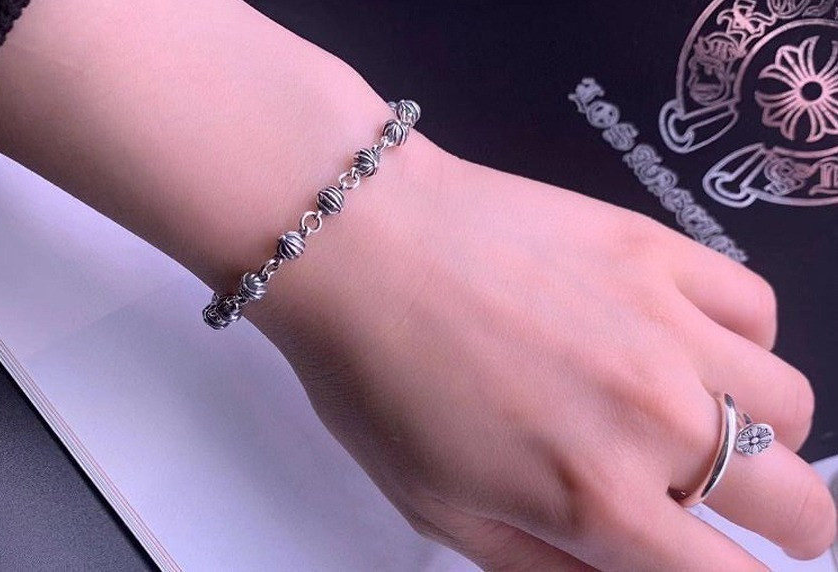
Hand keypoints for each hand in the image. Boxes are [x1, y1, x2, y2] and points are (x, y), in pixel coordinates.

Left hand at [249, 139, 836, 569]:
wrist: (357, 244)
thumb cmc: (373, 374)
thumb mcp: (439, 508)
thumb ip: (540, 564)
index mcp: (594, 499)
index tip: (721, 564)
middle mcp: (653, 420)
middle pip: (796, 506)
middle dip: (782, 526)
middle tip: (739, 509)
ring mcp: (666, 327)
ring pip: (792, 408)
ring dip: (765, 433)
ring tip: (709, 418)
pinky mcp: (657, 251)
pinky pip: (756, 306)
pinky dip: (741, 338)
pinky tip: (689, 339)